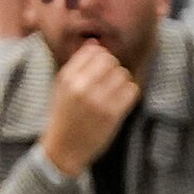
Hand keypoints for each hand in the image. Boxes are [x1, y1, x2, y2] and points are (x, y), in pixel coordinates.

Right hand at [38, 41, 139, 176]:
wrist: (62, 150)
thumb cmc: (64, 117)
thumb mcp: (61, 89)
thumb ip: (77, 66)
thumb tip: (96, 43)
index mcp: (66, 78)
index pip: (94, 52)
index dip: (101, 59)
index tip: (100, 70)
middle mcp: (80, 87)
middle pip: (111, 61)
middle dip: (113, 69)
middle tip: (108, 83)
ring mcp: (97, 100)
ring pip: (123, 75)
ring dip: (122, 82)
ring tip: (113, 94)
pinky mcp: (112, 113)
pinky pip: (132, 90)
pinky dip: (129, 94)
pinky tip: (120, 102)